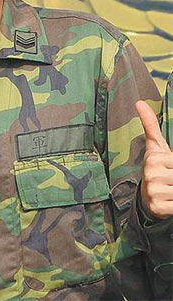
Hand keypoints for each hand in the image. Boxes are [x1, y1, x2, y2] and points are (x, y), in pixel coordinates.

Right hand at [136, 100, 172, 218]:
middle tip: (170, 178)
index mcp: (153, 158)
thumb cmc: (156, 167)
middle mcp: (151, 174)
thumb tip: (139, 102)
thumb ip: (150, 124)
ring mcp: (154, 191)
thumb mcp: (155, 146)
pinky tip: (170, 199)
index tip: (169, 167)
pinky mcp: (158, 207)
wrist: (147, 197)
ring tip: (170, 188)